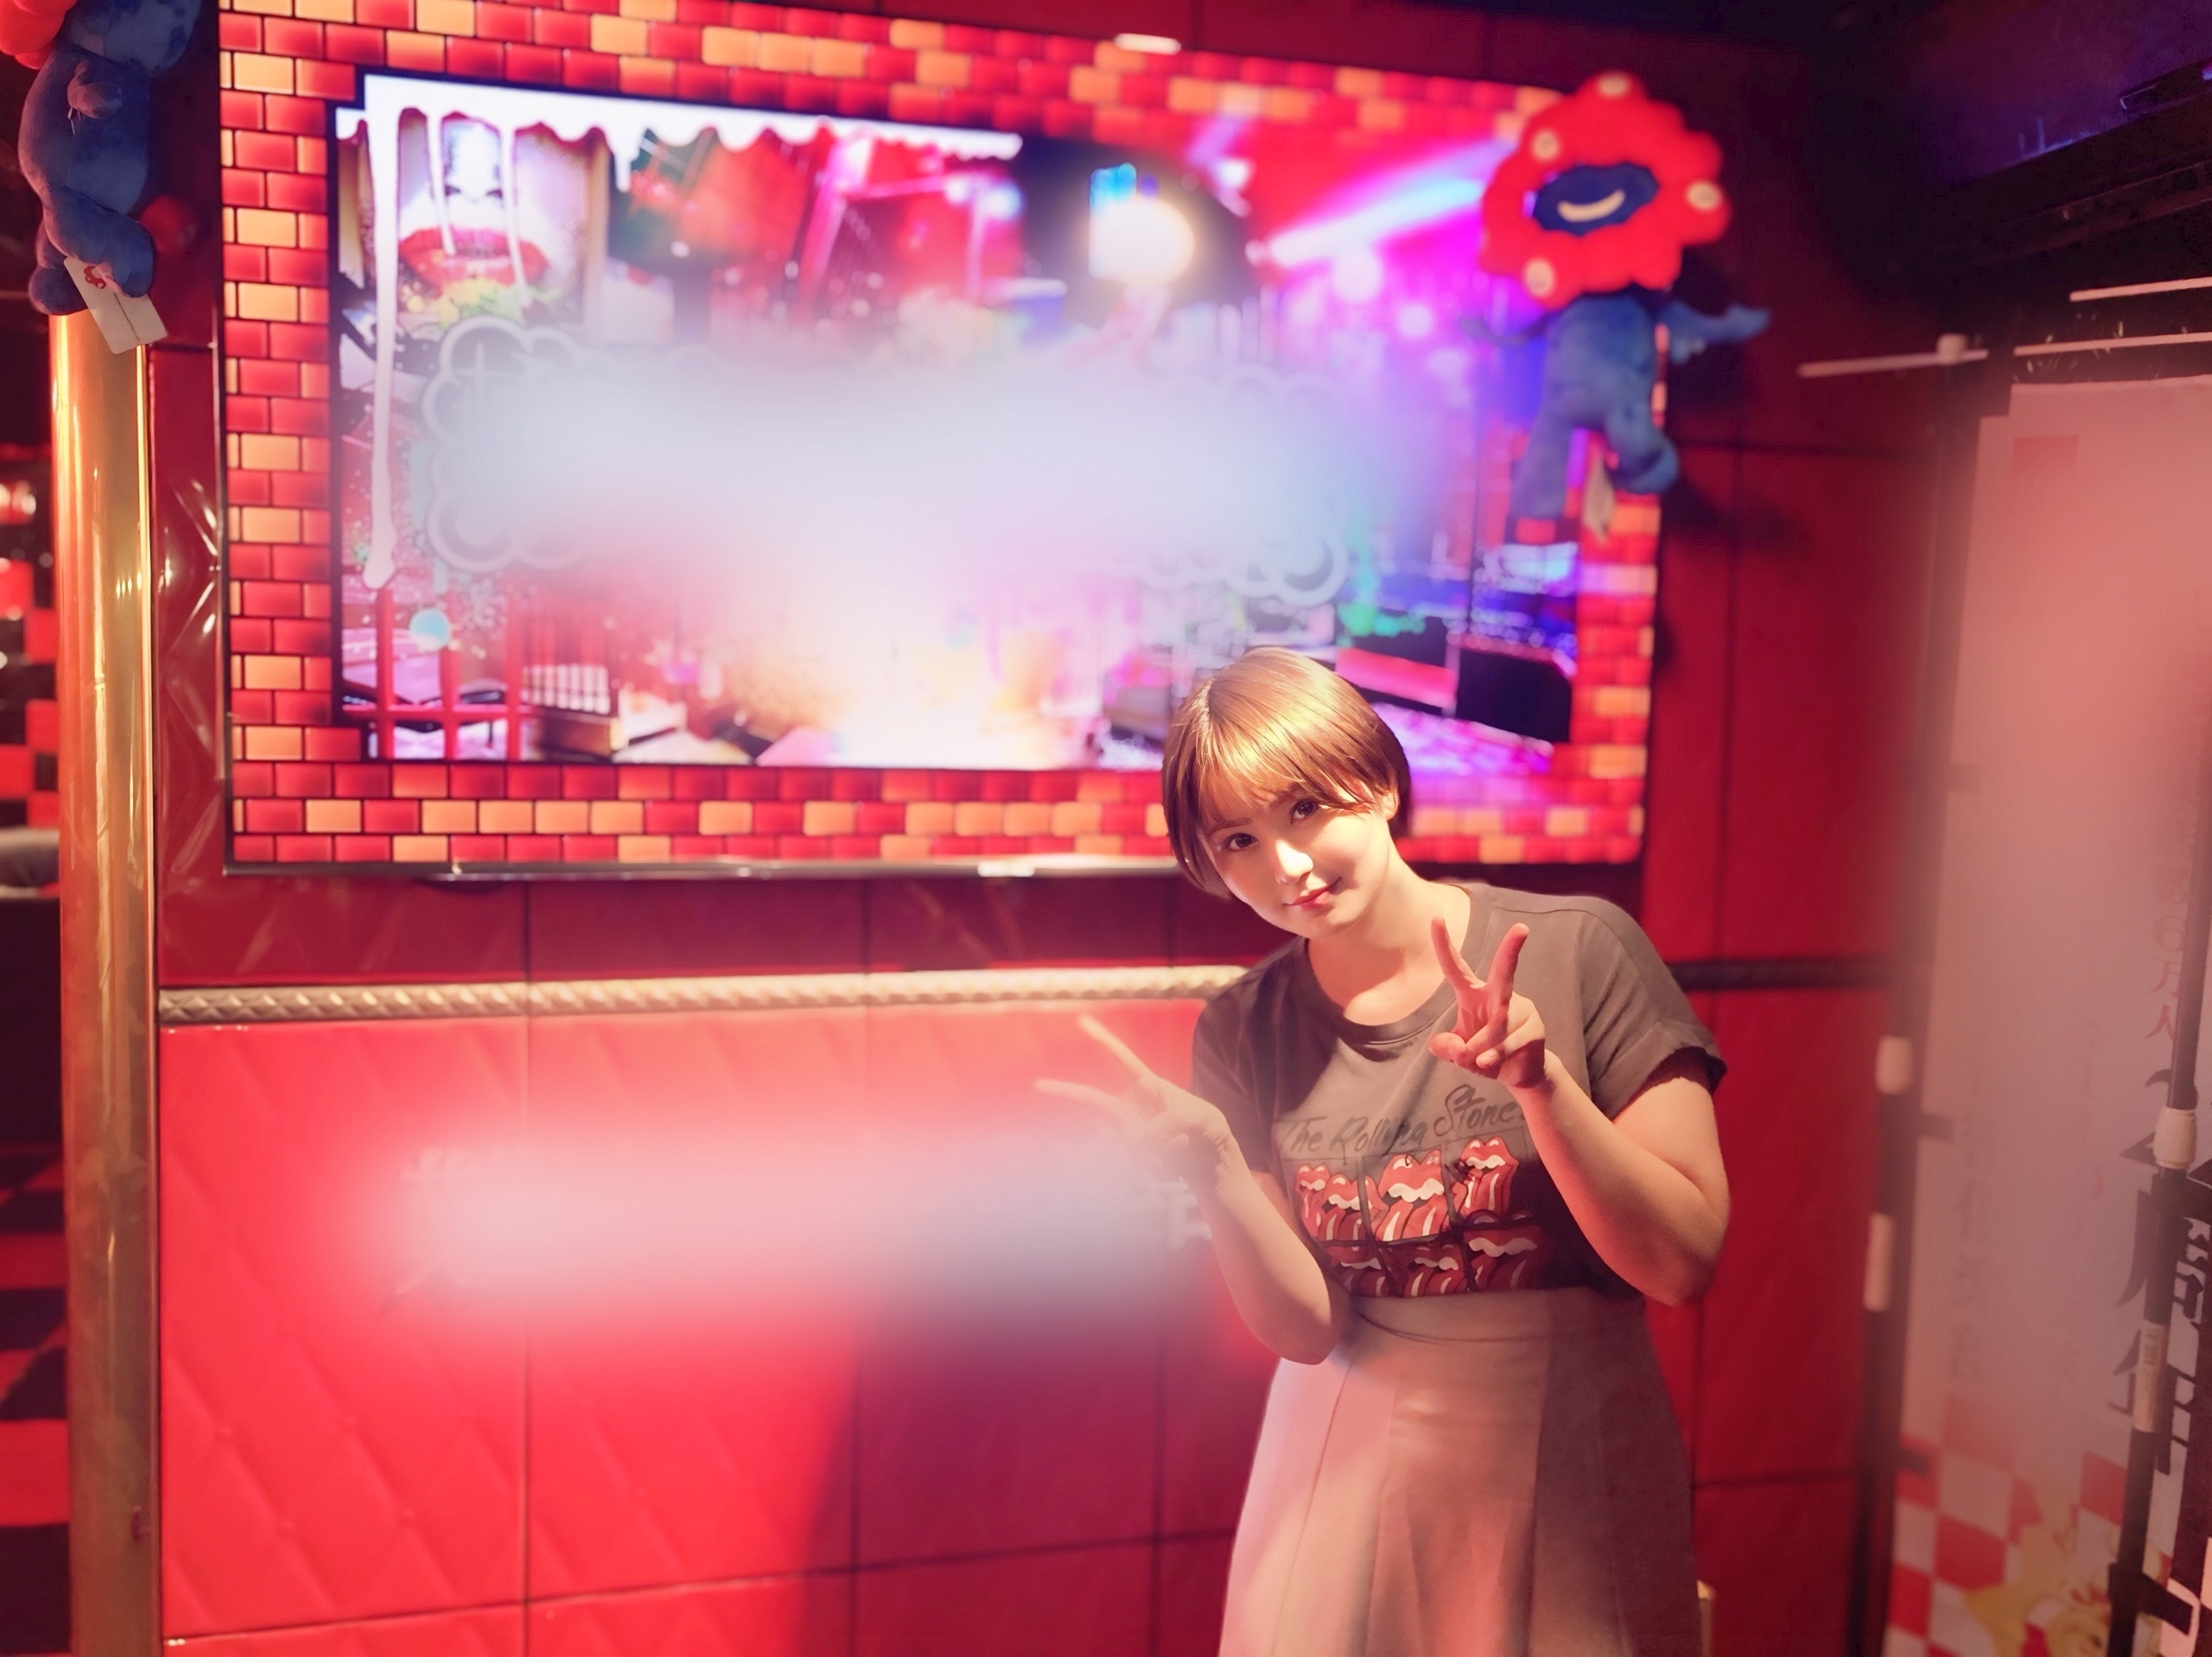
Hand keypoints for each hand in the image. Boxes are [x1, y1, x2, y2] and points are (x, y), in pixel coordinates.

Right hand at [1038, 1015, 1242, 1192]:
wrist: (1211, 1161)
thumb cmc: (1208, 1129)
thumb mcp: (1201, 1118)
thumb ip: (1171, 1122)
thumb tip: (1141, 1139)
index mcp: (1148, 1086)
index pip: (1122, 1060)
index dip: (1104, 1040)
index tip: (1083, 1021)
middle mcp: (1131, 1108)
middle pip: (1091, 1099)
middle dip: (1063, 1092)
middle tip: (1037, 1084)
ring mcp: (1128, 1133)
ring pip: (1130, 1144)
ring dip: (1162, 1149)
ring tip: (1183, 1146)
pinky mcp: (1133, 1158)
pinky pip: (1140, 1164)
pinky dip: (1162, 1167)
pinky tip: (1175, 1166)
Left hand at [1428, 919, 1548, 1091]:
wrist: (1520, 1074)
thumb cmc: (1485, 1053)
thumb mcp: (1458, 1053)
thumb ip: (1447, 1048)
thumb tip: (1455, 1049)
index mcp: (1476, 994)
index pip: (1456, 967)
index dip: (1444, 944)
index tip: (1436, 917)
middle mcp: (1500, 996)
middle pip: (1504, 972)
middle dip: (1511, 950)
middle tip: (1521, 928)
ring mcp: (1522, 1011)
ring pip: (1497, 1025)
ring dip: (1479, 1046)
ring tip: (1476, 1061)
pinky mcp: (1535, 1030)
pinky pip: (1509, 1042)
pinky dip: (1494, 1055)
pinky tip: (1486, 1063)